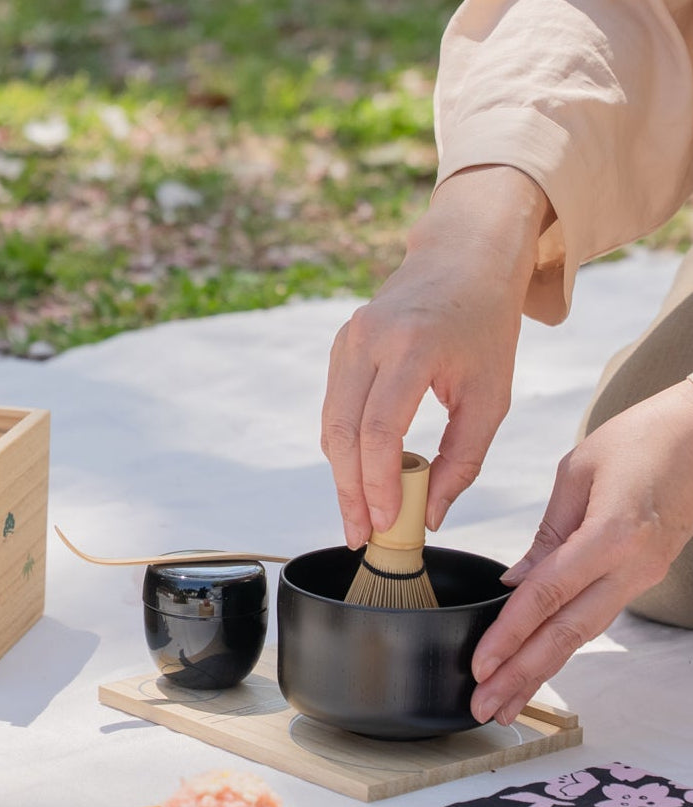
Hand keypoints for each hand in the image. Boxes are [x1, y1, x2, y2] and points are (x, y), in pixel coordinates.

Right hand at [321, 166, 549, 546]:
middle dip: (350, 492)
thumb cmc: (485, 325)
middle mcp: (369, 339)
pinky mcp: (340, 347)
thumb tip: (432, 515)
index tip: (386, 523)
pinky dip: (344, 450)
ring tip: (359, 516)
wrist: (464, 256)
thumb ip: (463, 459)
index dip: (378, 484)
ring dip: (342, 476)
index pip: (380, 430)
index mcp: (413, 346)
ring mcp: (347, 340)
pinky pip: (334, 411)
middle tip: (360, 534)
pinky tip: (360, 478)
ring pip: (331, 426)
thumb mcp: (491, 395)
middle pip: (343, 434)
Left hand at [471, 378, 692, 723]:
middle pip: (567, 633)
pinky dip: (562, 647)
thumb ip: (548, 534)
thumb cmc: (645, 438)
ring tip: (503, 703)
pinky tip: (534, 667)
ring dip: (540, 672)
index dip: (509, 635)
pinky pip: (595, 618)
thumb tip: (515, 583)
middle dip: (521, 675)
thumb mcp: (579, 471)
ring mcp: (642, 575)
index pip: (548, 595)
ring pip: (583, 635)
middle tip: (483, 707)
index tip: (480, 666)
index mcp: (612, 534)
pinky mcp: (643, 577)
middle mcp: (632, 565)